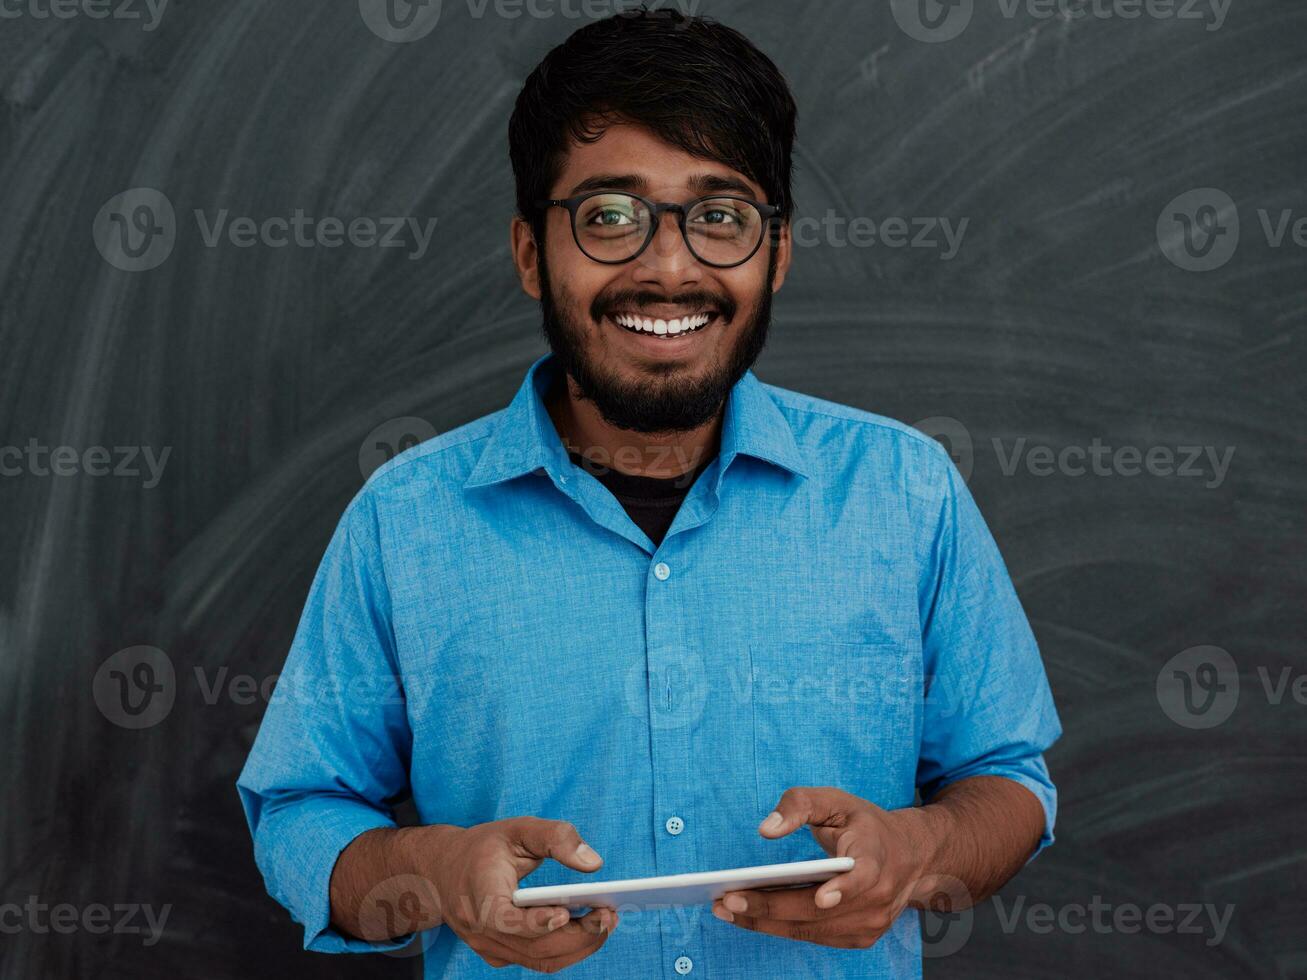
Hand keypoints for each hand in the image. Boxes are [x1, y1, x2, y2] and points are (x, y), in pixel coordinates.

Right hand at [428, 817, 618, 971]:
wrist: (443, 872)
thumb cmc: (484, 848)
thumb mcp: (517, 828)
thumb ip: (555, 837)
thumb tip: (594, 863)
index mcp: (478, 894)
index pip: (504, 920)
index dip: (535, 922)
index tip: (566, 913)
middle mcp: (480, 930)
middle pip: (534, 947)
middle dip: (577, 935)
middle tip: (610, 915)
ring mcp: (490, 948)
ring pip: (540, 960)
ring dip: (579, 945)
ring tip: (607, 921)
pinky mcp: (501, 955)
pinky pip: (538, 961)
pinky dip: (567, 949)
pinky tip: (589, 929)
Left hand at [710, 786, 940, 948]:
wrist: (910, 856)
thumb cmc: (865, 824)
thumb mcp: (835, 800)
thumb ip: (798, 804)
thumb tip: (766, 830)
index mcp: (876, 858)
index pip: (863, 878)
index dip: (844, 889)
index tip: (823, 895)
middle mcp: (878, 897)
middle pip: (818, 911)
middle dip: (769, 908)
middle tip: (726, 900)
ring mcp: (871, 923)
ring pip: (811, 929)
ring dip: (766, 923)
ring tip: (726, 910)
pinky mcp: (861, 938)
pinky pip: (814, 937)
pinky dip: (781, 928)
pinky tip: (750, 916)